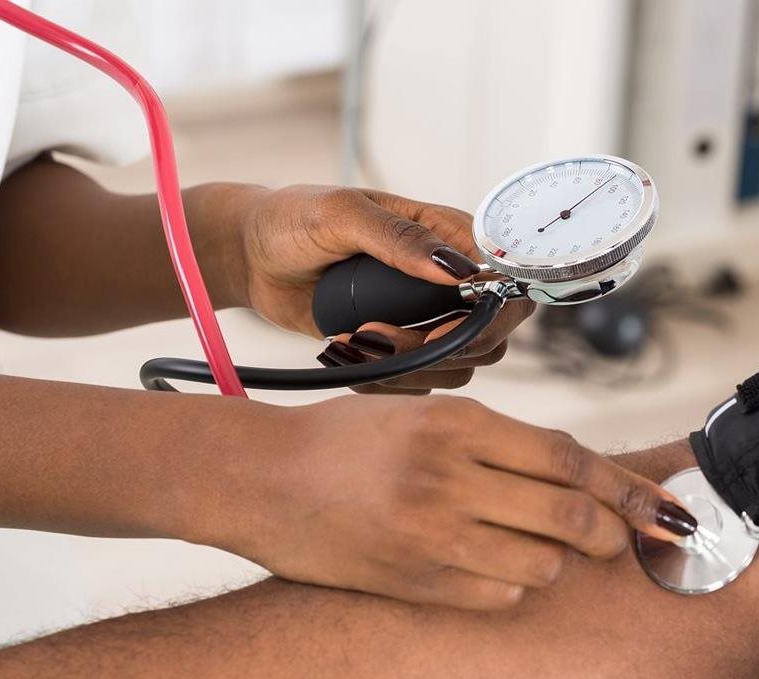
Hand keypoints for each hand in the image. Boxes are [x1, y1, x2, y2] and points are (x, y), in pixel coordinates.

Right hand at [205, 395, 698, 608]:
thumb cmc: (347, 439)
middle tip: (622, 539)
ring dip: (558, 561)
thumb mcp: (424, 414)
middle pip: (569, 515)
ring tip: (543, 549)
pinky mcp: (412, 581)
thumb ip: (498, 440)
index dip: (626, 487)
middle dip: (613, 533)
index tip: (664, 507)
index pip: (569, 458)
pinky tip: (497, 569)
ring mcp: (430, 534)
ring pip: (541, 565)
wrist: (260, 478)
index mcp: (457, 423)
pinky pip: (498, 597)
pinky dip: (514, 587)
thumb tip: (578, 472)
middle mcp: (449, 476)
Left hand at [227, 184, 532, 391]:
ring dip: (409, 366)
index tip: (439, 327)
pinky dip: (386, 381)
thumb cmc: (294, 220)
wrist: (252, 258)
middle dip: (442, 348)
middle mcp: (447, 281)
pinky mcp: (401, 349)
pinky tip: (349, 352)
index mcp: (447, 236)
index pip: (505, 280)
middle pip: (492, 335)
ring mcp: (427, 318)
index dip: (489, 314)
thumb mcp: (341, 214)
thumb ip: (399, 238)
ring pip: (458, 366)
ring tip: (356, 338)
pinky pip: (420, 384)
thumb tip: (456, 271)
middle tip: (380, 333)